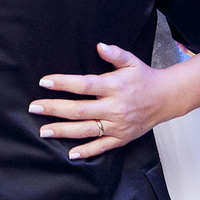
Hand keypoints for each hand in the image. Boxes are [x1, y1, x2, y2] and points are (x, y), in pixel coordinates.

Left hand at [29, 43, 172, 159]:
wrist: (166, 99)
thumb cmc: (144, 78)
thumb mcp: (131, 61)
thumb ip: (115, 53)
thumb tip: (100, 46)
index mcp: (114, 87)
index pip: (84, 85)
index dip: (63, 83)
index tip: (44, 82)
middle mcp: (114, 108)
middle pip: (79, 110)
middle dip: (54, 109)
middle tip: (34, 108)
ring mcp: (118, 125)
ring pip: (86, 130)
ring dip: (63, 131)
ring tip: (43, 130)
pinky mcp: (122, 138)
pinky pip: (102, 147)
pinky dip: (87, 151)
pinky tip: (71, 154)